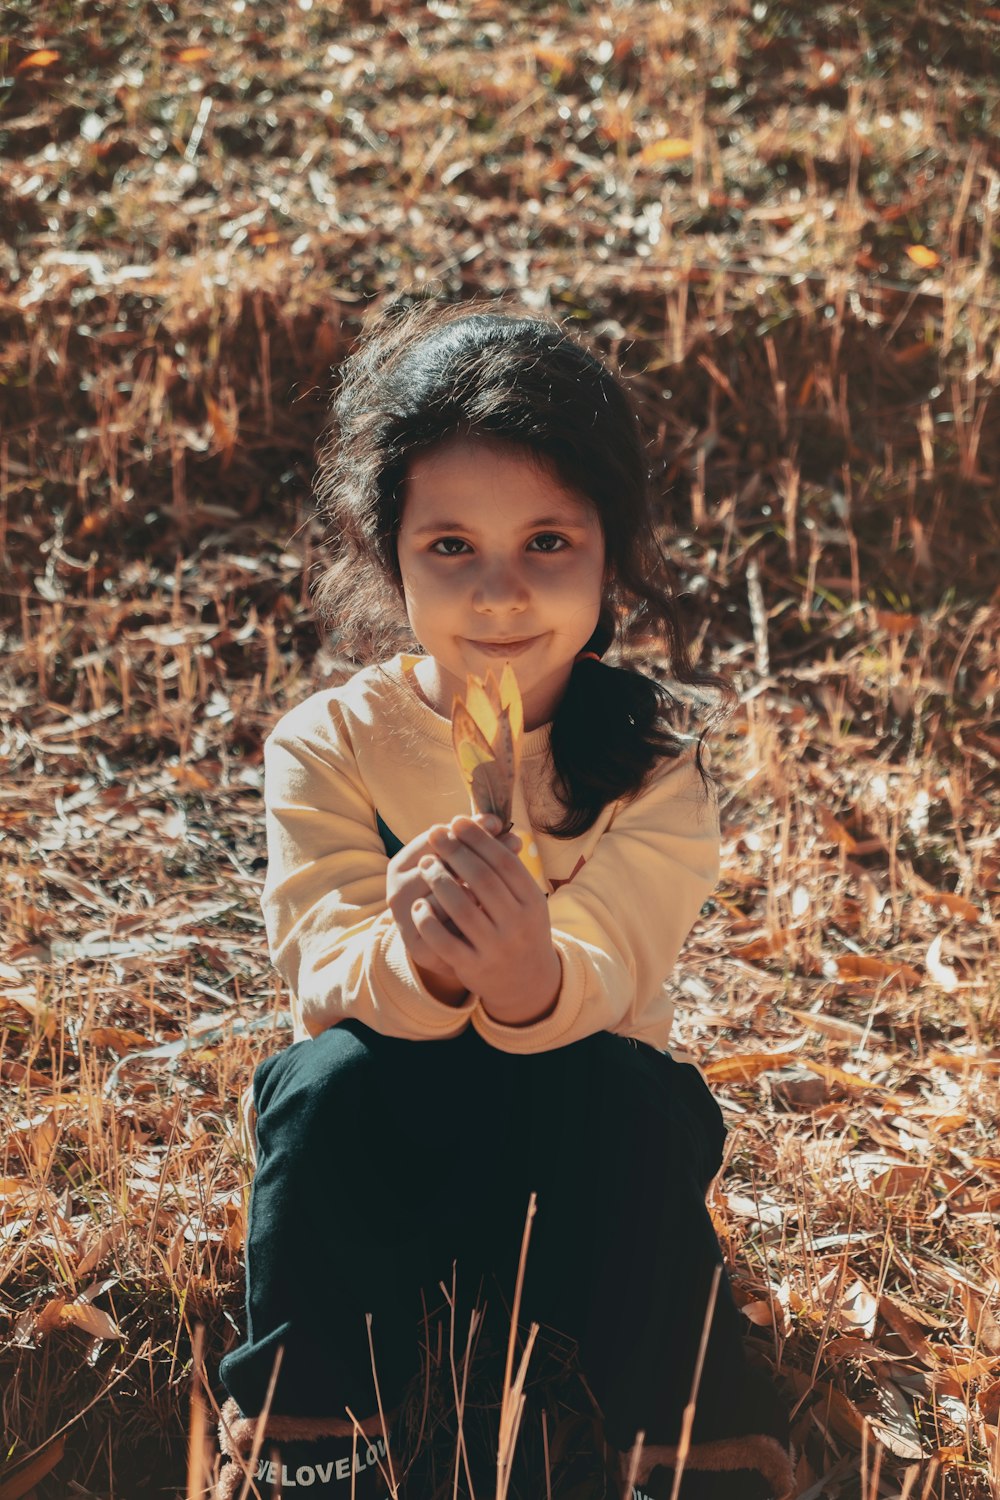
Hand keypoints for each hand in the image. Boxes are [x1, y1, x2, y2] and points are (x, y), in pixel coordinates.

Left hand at [412, 815, 560, 1025]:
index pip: (503, 861)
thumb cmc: (520, 927)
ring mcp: (495, 947)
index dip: (478, 838)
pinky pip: (443, 941)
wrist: (527, 981)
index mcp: (532, 901)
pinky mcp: (473, 967)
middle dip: (456, 851)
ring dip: (439, 880)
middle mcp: (517, 924)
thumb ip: (505, 866)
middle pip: (482, 879)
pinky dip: (428, 920)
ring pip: (461, 907)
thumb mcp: (524, 898)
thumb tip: (476, 824)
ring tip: (427, 863)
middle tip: (437, 833)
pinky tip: (419, 904)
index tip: (458, 821)